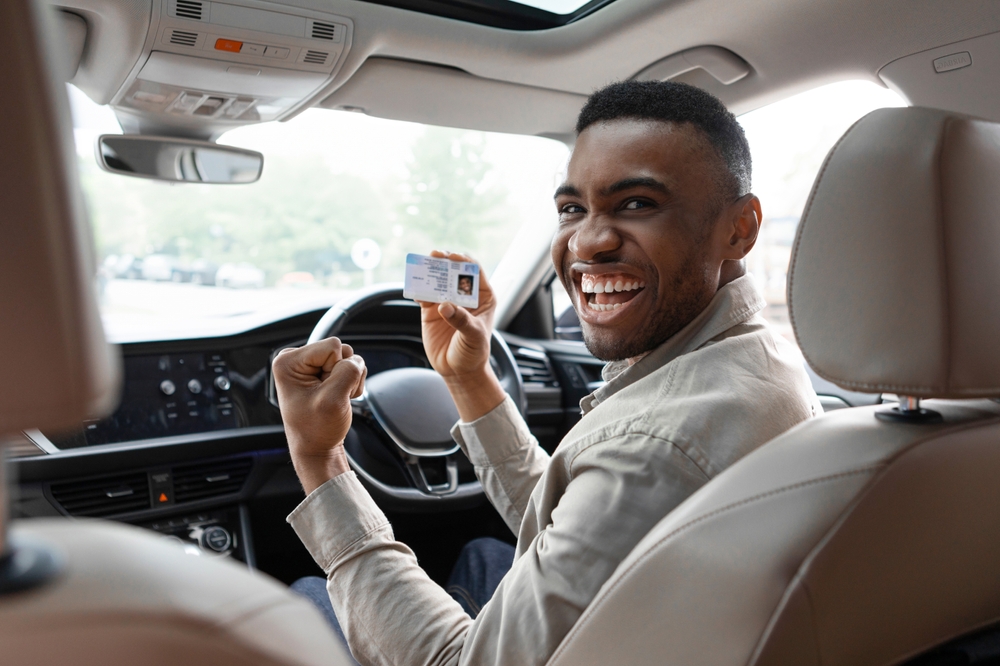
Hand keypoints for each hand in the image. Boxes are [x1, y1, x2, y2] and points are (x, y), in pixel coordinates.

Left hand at [272, 338, 366, 493]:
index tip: (324, 392)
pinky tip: (338, 397)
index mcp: (288, 361)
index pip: (332, 346)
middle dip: (343, 374)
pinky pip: (349, 367)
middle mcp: (296, 359)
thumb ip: (347, 373)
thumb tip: (356, 361)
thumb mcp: (332, 401)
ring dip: (349, 380)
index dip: (336, 370)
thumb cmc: (316, 430)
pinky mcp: (322, 372)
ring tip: (335, 399)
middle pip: (340, 350)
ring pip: (348, 358)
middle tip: (331, 397)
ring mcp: (310, 366)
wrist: (318, 448)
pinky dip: (350, 384)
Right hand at [419, 251, 495, 378]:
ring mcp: (447, 301)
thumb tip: (445, 306)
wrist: (458, 370)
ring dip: (429, 271)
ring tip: (422, 265)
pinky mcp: (431, 310)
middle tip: (435, 255)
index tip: (453, 257)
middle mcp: (464, 295)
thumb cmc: (473, 352)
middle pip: (454, 271)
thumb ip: (462, 320)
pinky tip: (415, 287)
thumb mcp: (473, 336)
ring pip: (437, 280)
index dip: (464, 260)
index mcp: (482, 297)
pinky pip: (423, 294)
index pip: (474, 272)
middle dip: (445, 260)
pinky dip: (418, 289)